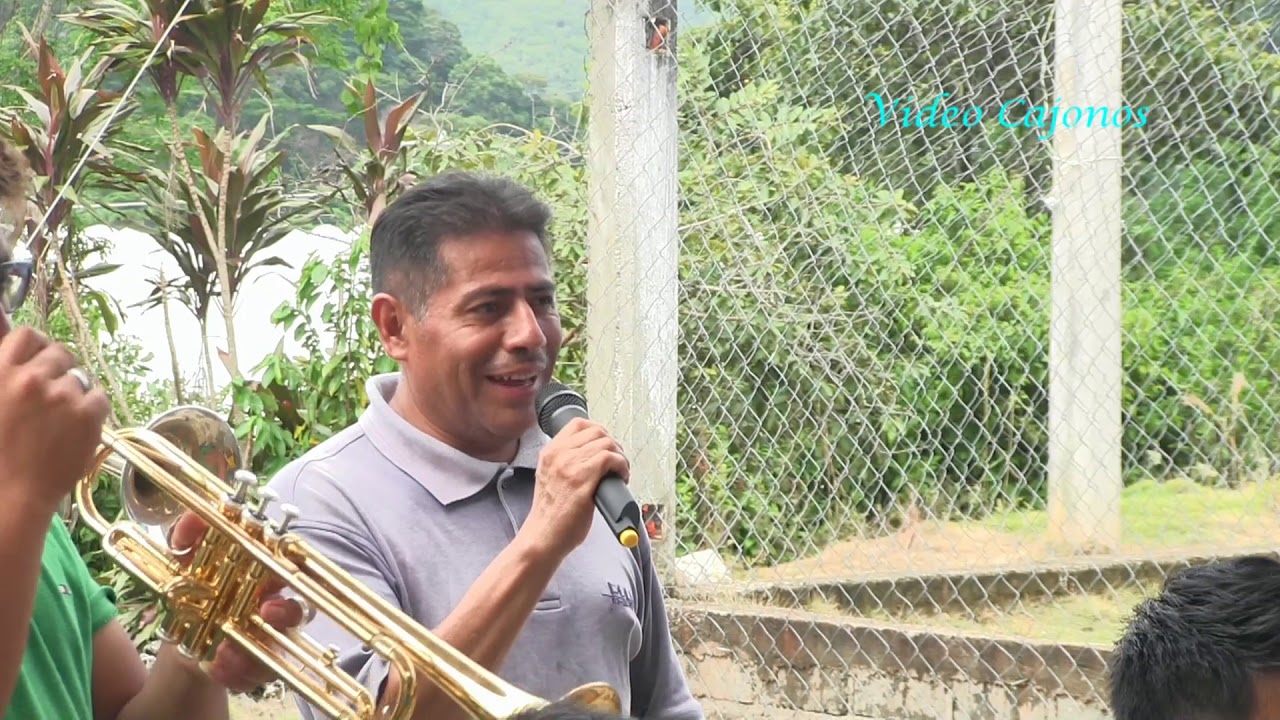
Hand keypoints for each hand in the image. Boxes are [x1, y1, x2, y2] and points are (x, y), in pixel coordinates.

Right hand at [0, 326, 109, 513]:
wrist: (8, 495)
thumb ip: (3, 372)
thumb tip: (4, 322)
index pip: (28, 335)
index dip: (37, 348)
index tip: (38, 363)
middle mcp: (30, 379)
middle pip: (60, 353)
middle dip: (58, 371)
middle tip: (52, 396)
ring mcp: (61, 396)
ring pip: (80, 378)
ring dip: (74, 393)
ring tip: (59, 420)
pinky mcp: (87, 415)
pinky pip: (99, 397)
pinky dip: (92, 409)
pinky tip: (76, 428)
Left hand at [168, 511, 305, 692]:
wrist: (180, 630)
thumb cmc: (195, 585)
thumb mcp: (185, 557)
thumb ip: (188, 535)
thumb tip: (192, 519)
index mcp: (266, 574)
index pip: (293, 568)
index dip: (293, 568)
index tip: (279, 566)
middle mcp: (275, 604)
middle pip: (299, 609)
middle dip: (288, 613)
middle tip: (269, 612)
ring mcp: (269, 636)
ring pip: (281, 647)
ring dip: (257, 652)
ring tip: (225, 654)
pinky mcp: (257, 664)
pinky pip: (259, 673)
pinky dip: (238, 673)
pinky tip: (216, 668)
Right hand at [526, 417, 629, 559]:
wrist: (543, 537)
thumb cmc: (550, 514)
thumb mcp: (550, 478)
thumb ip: (565, 463)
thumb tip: (593, 455)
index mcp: (550, 452)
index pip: (578, 423)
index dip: (599, 431)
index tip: (606, 444)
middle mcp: (558, 454)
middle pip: (596, 431)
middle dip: (613, 444)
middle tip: (616, 461)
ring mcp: (569, 466)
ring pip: (606, 443)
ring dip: (620, 456)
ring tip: (620, 471)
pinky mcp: (582, 480)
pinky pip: (610, 458)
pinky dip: (621, 465)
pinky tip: (621, 477)